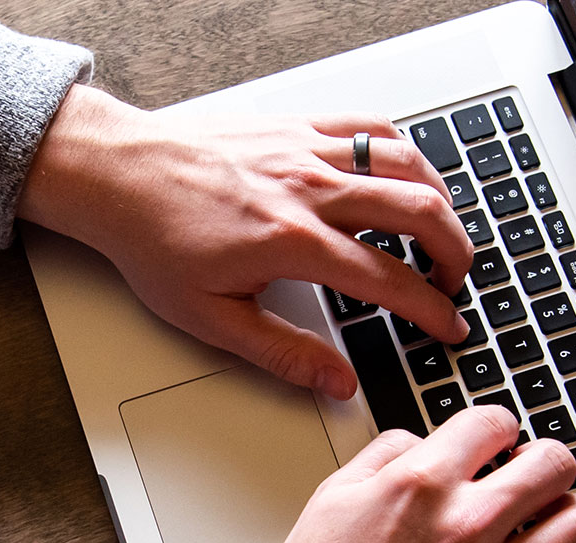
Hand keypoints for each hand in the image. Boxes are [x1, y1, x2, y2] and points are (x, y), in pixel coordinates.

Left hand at [17, 86, 474, 399]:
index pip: (389, 281)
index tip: (448, 327)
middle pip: (419, 212)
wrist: (119, 175)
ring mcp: (306, 151)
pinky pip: (371, 128)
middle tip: (456, 282)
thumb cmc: (154, 241)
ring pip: (406, 163)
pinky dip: (402, 152)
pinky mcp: (297, 126)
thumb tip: (335, 383)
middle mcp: (309, 189)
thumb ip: (282, 354)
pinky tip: (404, 175)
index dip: (432, 310)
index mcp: (293, 242)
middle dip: (455, 253)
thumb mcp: (211, 319)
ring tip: (441, 233)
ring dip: (439, 200)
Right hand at [179, 409, 575, 542]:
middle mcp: (464, 526)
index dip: (501, 430)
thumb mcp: (331, 500)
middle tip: (536, 480)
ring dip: (571, 518)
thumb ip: (383, 457)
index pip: (495, 423)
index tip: (501, 445)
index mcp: (420, 484)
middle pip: (554, 465)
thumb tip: (423, 441)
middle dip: (546, 465)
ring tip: (554, 526)